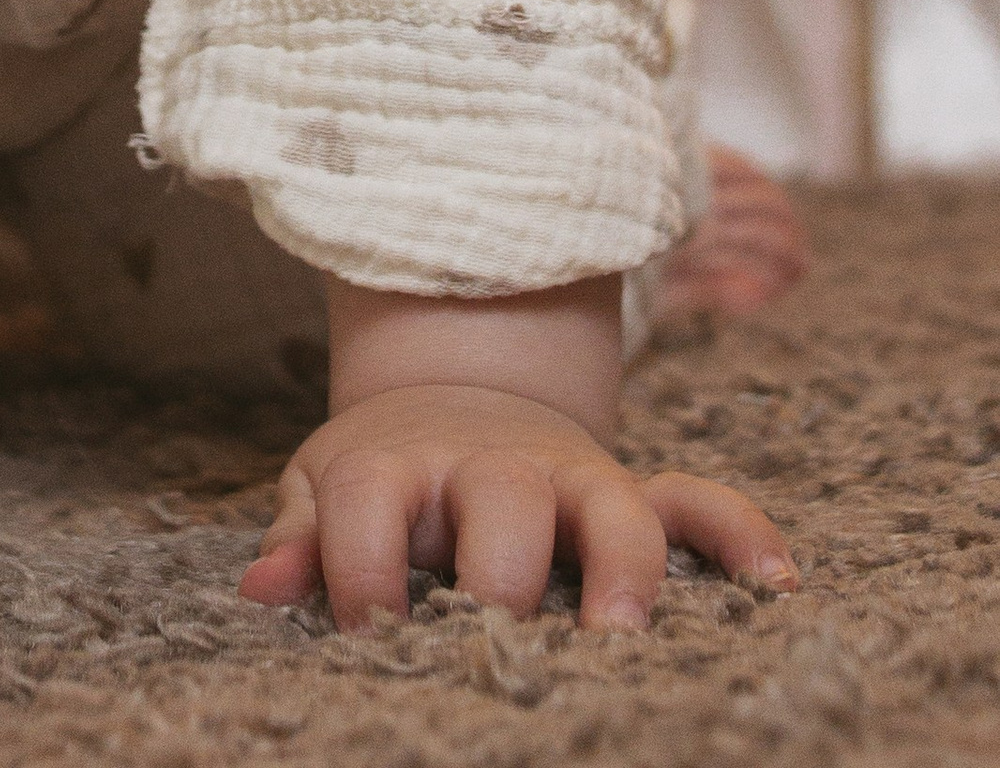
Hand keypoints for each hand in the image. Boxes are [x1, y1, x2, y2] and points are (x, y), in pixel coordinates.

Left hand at [238, 378, 795, 632]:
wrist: (453, 398)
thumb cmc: (383, 479)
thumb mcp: (325, 491)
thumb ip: (299, 540)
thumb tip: (260, 594)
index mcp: (401, 466)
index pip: (373, 510)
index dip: (361, 575)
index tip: (366, 633)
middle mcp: (493, 467)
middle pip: (505, 506)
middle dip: (504, 574)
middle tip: (503, 639)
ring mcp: (572, 479)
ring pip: (617, 510)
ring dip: (626, 570)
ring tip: (624, 637)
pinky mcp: (631, 492)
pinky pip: (701, 504)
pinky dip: (741, 536)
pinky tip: (776, 583)